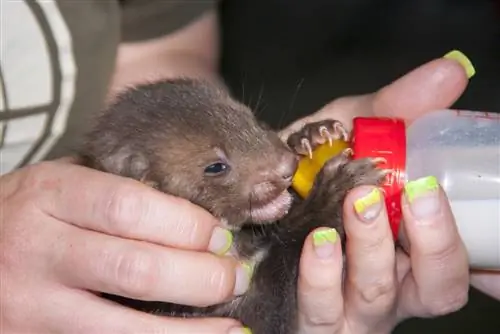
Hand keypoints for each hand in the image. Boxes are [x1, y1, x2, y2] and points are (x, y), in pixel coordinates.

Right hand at [0, 159, 249, 333]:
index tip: (222, 237)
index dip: (186, 225)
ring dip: (190, 331)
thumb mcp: (60, 183)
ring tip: (233, 324)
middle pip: (135, 269)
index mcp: (48, 195)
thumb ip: (115, 188)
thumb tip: (195, 202)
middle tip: (236, 276)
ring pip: (124, 327)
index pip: (129, 208)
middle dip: (201, 277)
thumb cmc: (27, 213)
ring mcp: (33, 305)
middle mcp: (37, 249)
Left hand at [280, 53, 474, 332]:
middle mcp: (391, 284)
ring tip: (344, 215)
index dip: (462, 246)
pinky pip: (319, 312)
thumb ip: (396, 109)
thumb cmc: (318, 162)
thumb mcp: (354, 130)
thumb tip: (450, 72)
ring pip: (373, 302)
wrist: (260, 181)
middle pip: (430, 289)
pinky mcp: (308, 312)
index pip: (454, 263)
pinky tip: (314, 242)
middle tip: (381, 195)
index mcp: (412, 249)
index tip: (430, 194)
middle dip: (419, 242)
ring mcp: (349, 305)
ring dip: (365, 256)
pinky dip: (319, 279)